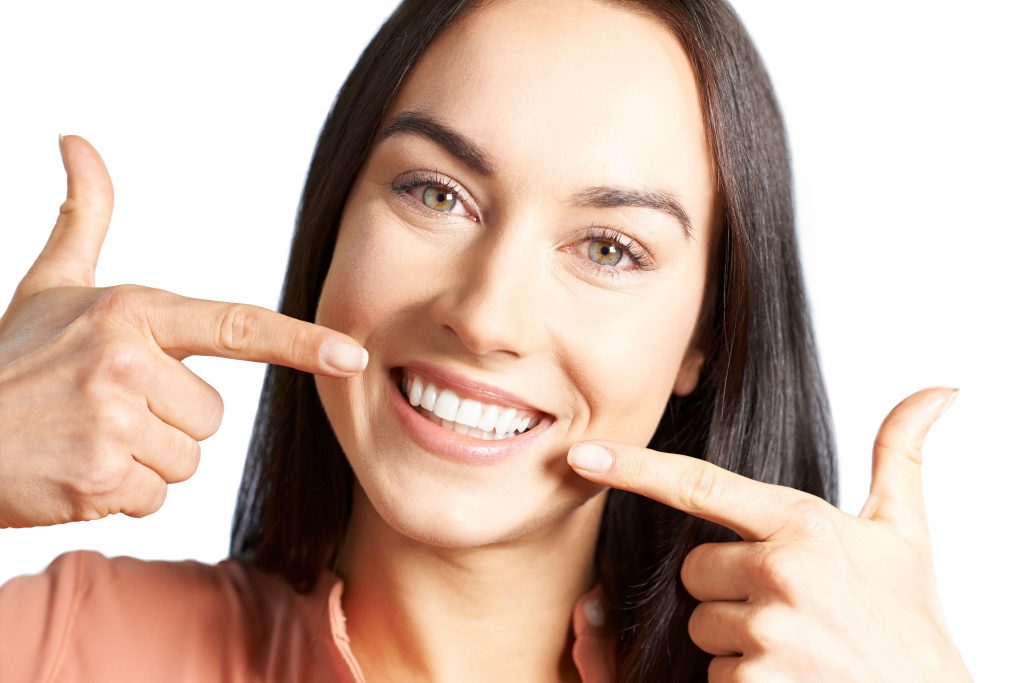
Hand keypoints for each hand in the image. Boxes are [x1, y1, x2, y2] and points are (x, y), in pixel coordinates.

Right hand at [0, 135, 366, 528]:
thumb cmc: (9, 361)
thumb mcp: (49, 285)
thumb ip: (84, 218)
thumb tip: (77, 142)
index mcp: (130, 312)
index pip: (235, 326)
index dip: (299, 341)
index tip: (351, 355)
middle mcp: (126, 363)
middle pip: (212, 417)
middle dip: (169, 422)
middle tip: (106, 410)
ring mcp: (112, 423)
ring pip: (186, 460)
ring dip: (146, 461)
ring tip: (88, 438)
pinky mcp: (98, 480)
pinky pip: (154, 498)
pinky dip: (121, 495)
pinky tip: (77, 471)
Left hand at [567, 387, 972, 681]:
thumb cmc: (910, 623)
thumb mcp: (906, 535)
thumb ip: (900, 456)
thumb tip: (938, 389)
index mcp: (804, 525)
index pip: (701, 485)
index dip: (634, 468)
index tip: (583, 456)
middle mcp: (783, 572)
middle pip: (695, 571)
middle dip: (726, 590)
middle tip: (787, 608)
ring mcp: (768, 631)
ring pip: (703, 625)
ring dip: (736, 639)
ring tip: (796, 647)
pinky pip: (714, 676)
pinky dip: (744, 681)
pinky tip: (791, 679)